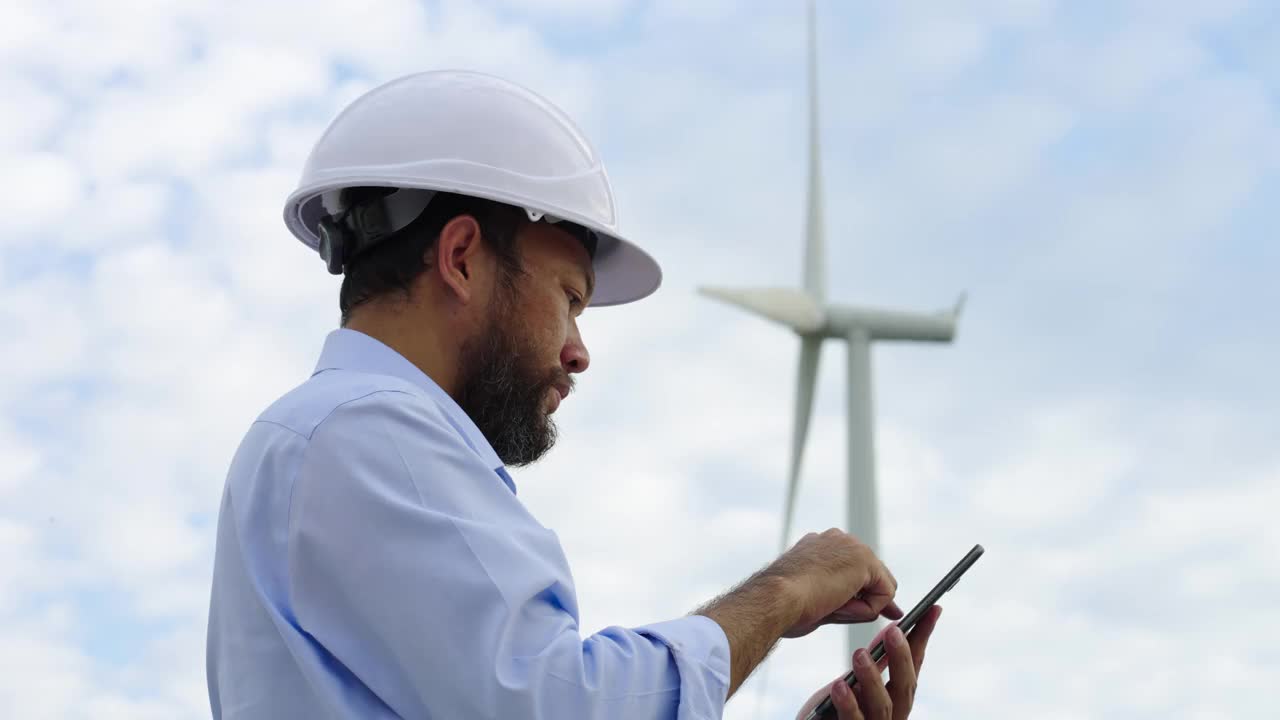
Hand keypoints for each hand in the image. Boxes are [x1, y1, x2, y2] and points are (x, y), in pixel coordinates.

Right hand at [766, 529, 902, 637]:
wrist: (776, 599)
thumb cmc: (787, 606)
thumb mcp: (820, 600)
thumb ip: (850, 601)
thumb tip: (880, 610)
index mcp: (820, 545)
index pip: (854, 569)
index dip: (860, 594)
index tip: (856, 610)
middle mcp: (837, 540)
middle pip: (870, 577)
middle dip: (866, 600)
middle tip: (842, 612)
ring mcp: (852, 546)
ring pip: (878, 587)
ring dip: (861, 606)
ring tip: (829, 607)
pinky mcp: (864, 559)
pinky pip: (884, 594)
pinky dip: (867, 609)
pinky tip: (839, 606)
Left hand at [793, 605, 941, 719]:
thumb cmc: (833, 710)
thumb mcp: (854, 681)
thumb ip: (874, 662)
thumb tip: (892, 629)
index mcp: (894, 700)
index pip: (913, 666)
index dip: (922, 639)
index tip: (931, 610)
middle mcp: (891, 716)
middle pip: (905, 689)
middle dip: (901, 659)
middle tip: (894, 631)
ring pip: (882, 706)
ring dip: (873, 680)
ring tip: (860, 655)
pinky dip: (849, 704)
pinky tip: (840, 686)